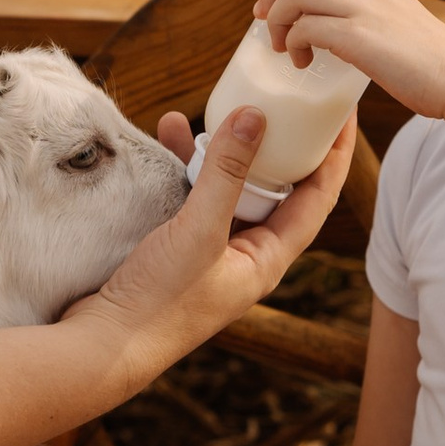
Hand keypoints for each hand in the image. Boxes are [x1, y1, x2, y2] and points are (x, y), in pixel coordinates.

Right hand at [82, 105, 346, 366]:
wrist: (101, 347)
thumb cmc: (159, 303)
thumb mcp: (198, 231)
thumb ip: (227, 173)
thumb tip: (256, 115)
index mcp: (268, 259)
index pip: (318, 198)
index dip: (334, 154)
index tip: (343, 112)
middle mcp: (245, 255)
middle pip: (274, 187)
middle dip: (272, 142)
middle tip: (278, 98)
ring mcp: (210, 251)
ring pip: (228, 187)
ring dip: (220, 149)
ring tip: (211, 109)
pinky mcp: (176, 248)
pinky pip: (191, 195)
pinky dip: (184, 165)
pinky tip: (168, 136)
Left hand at [251, 0, 444, 120]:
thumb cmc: (434, 63)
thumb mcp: (404, 21)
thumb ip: (376, 13)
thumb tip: (347, 28)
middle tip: (266, 17)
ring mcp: (365, 9)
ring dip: (277, 17)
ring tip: (282, 44)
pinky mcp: (359, 37)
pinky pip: (305, 27)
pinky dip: (293, 43)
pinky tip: (302, 61)